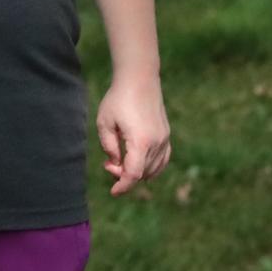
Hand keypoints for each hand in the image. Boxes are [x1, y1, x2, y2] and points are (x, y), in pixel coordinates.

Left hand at [96, 76, 170, 196]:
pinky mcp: (166, 134)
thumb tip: (115, 164)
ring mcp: (164, 139)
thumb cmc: (118, 98)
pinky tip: (140, 166)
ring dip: (137, 171)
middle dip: (124, 175)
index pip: (133, 174)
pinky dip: (152, 167)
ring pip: (153, 168)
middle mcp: (156, 143)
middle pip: (143, 173)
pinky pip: (163, 159)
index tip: (113, 192)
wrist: (139, 78)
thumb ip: (109, 147)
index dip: (123, 186)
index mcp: (140, 141)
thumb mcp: (105, 122)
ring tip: (119, 158)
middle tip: (109, 164)